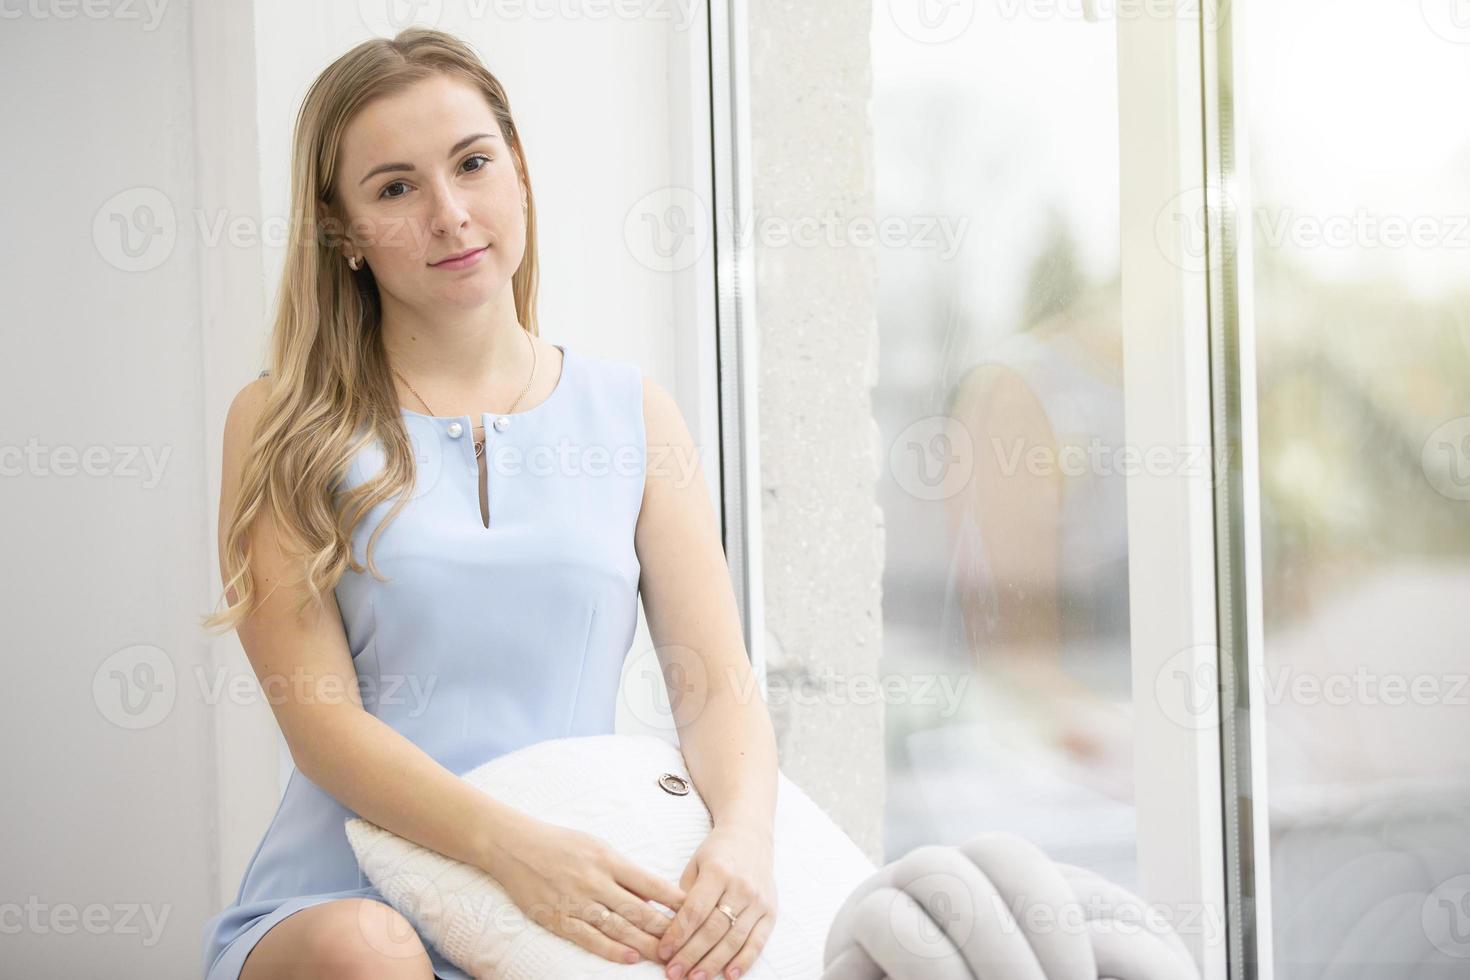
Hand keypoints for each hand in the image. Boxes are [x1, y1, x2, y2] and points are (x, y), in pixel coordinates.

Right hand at [491, 820, 686, 964]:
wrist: (515, 846)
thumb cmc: (561, 844)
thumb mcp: (597, 847)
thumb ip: (623, 871)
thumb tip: (653, 894)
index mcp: (608, 859)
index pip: (650, 883)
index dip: (674, 900)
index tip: (695, 911)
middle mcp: (595, 881)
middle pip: (638, 910)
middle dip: (665, 929)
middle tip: (687, 943)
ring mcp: (576, 901)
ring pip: (618, 927)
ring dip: (644, 944)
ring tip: (666, 956)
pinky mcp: (558, 918)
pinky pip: (589, 938)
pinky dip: (611, 949)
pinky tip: (630, 958)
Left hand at [657, 823, 776, 979]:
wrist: (751, 837)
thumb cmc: (717, 853)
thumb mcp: (695, 864)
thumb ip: (685, 895)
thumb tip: (670, 932)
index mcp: (718, 871)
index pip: (695, 910)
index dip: (678, 934)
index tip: (663, 952)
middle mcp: (741, 886)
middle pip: (714, 929)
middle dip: (691, 954)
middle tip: (674, 973)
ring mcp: (759, 901)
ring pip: (734, 939)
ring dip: (713, 963)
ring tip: (695, 978)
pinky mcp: (771, 912)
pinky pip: (758, 942)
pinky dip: (744, 961)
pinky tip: (729, 975)